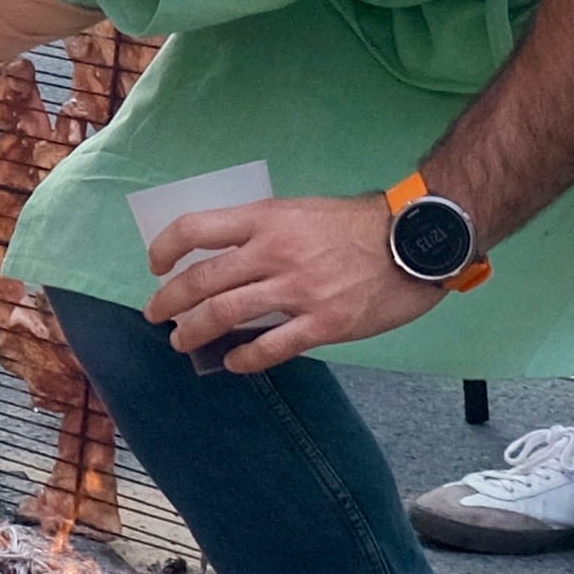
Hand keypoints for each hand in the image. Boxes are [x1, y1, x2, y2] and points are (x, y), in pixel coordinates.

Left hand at [141, 193, 445, 371]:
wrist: (417, 239)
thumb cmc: (361, 223)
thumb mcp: (302, 211)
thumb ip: (265, 230)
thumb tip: (228, 254)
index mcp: (267, 219)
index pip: (196, 229)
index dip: (166, 248)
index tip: (156, 264)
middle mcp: (274, 252)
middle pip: (202, 279)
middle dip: (170, 300)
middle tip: (156, 313)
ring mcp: (298, 290)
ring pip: (226, 314)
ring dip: (195, 330)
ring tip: (181, 340)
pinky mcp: (324, 322)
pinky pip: (271, 347)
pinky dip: (244, 358)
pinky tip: (233, 362)